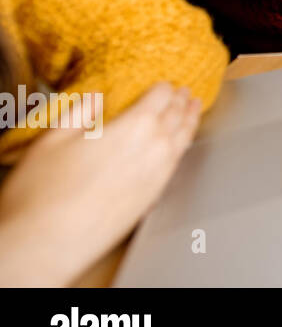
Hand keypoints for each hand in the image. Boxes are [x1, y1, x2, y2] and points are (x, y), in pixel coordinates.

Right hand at [0, 83, 200, 285]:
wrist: (48, 244)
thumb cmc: (43, 194)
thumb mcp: (52, 138)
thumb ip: (80, 112)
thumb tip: (96, 98)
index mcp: (135, 127)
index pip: (160, 97)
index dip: (163, 87)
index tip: (165, 82)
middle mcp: (155, 149)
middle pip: (176, 116)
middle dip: (181, 101)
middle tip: (185, 92)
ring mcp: (158, 176)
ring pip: (183, 139)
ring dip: (190, 121)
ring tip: (193, 110)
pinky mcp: (154, 198)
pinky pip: (177, 163)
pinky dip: (183, 146)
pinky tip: (179, 146)